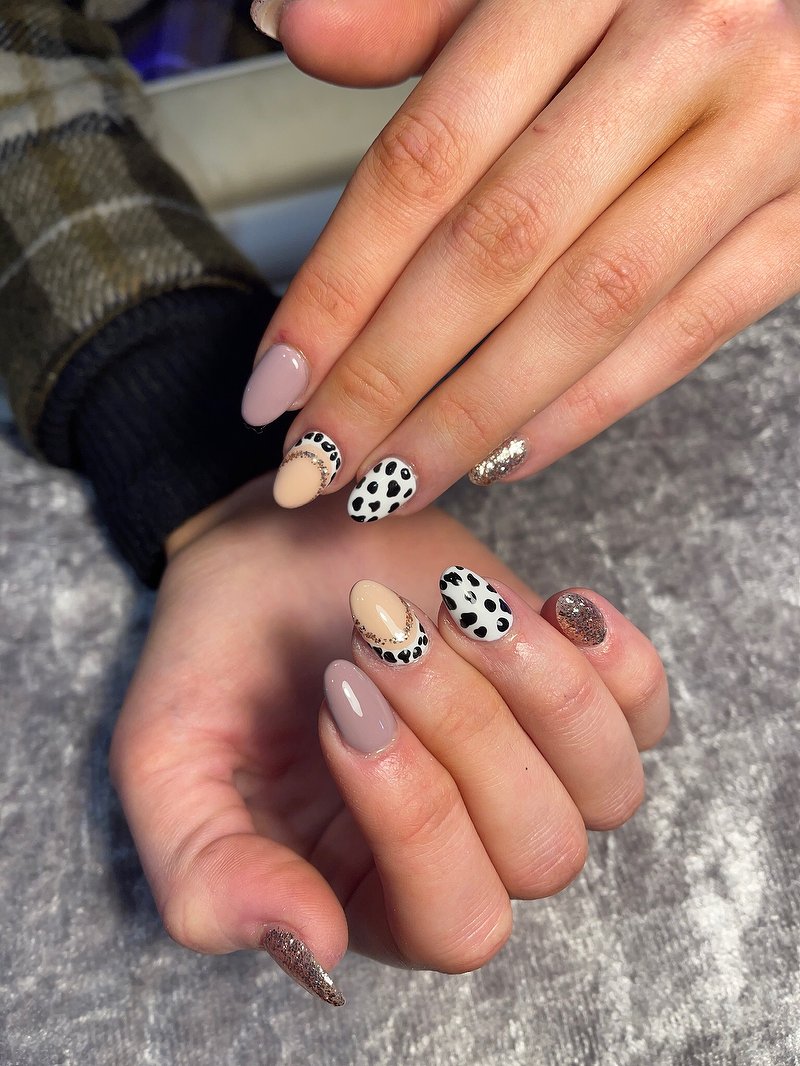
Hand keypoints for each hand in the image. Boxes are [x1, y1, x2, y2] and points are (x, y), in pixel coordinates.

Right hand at [110, 480, 667, 1003]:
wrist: (267, 551)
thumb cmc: (220, 660)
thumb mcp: (167, 768)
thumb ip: (210, 876)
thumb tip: (312, 948)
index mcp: (375, 895)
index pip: (453, 921)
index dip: (412, 812)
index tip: (340, 694)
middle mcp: (474, 851)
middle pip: (540, 852)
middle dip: (463, 727)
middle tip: (380, 630)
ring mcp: (537, 772)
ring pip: (609, 788)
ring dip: (538, 687)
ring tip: (453, 604)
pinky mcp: (574, 696)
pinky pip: (648, 709)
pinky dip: (614, 658)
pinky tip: (545, 606)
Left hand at [245, 0, 799, 509]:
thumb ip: (418, 4)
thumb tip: (295, 32)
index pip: (427, 160)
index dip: (340, 286)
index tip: (277, 383)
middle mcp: (686, 46)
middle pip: (498, 248)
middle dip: (392, 376)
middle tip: (319, 462)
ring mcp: (765, 134)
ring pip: (590, 306)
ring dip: (476, 413)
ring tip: (395, 479)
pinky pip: (689, 329)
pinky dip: (590, 406)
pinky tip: (508, 455)